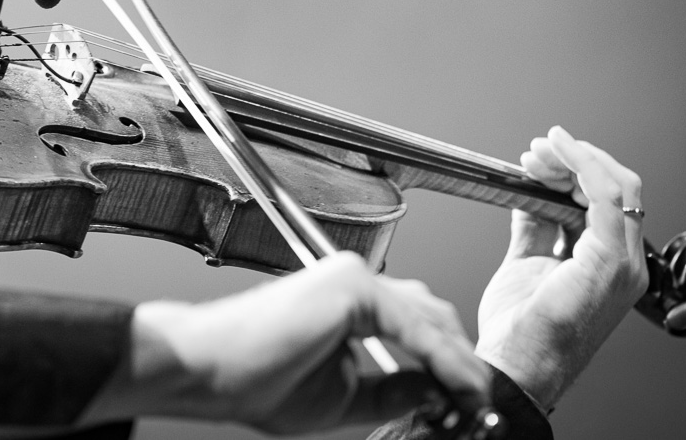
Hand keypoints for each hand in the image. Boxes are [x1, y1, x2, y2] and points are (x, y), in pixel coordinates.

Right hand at [82, 252, 490, 433]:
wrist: (210, 371)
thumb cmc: (257, 380)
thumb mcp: (346, 397)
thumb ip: (395, 391)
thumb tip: (444, 393)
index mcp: (351, 303)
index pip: (419, 326)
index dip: (449, 366)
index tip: (465, 405)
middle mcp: (355, 282)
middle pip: (434, 316)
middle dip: (461, 363)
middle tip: (475, 406)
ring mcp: (354, 279)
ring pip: (430, 318)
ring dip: (458, 363)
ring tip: (472, 401)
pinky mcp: (351, 287)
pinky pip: (412, 325)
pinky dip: (441, 358)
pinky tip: (459, 386)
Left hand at [475, 126, 648, 410]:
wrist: (516, 368)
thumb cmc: (520, 331)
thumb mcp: (526, 263)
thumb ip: (535, 226)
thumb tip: (529, 194)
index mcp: (609, 266)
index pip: (607, 202)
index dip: (575, 172)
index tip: (542, 156)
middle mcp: (624, 264)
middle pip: (615, 189)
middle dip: (573, 161)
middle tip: (537, 150)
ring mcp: (622, 265)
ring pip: (616, 186)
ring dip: (574, 159)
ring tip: (537, 152)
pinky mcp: (609, 262)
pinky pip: (606, 198)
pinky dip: (583, 165)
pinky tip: (559, 151)